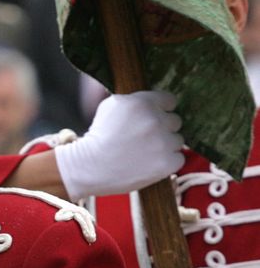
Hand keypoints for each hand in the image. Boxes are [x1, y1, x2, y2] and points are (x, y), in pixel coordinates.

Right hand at [54, 90, 183, 200]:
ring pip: (177, 140)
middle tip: (144, 139)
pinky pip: (178, 158)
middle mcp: (155, 120)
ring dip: (165, 145)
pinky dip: (166, 162)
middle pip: (175, 121)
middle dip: (162, 128)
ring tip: (145, 153)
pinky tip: (149, 164)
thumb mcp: (109, 107)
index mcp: (142, 103)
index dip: (161, 110)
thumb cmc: (97, 138)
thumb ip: (134, 100)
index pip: (169, 101)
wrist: (88, 167)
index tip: (153, 119)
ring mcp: (163, 142)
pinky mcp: (167, 163)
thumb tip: (150, 100)